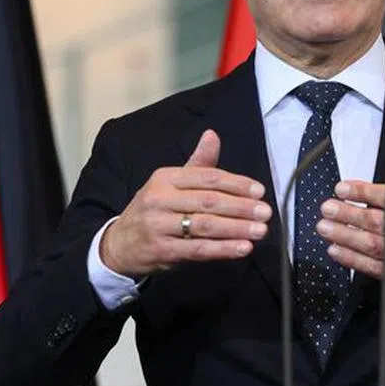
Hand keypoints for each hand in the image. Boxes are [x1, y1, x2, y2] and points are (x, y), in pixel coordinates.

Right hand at [100, 130, 271, 276]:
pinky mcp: (161, 250)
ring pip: (205, 225)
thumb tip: (213, 135)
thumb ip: (198, 164)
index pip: (207, 177)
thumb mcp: (170, 184)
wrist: (118, 244)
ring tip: (260, 230)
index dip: (236, 184)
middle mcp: (160, 199)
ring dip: (236, 229)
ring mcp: (159, 225)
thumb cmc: (154, 210)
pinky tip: (242, 248)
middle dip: (241, 207)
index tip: (259, 191)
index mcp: (166, 178)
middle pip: (208, 201)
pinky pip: (197, 250)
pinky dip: (222, 249)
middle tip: (265, 212)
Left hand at [316, 131, 384, 307]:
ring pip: (375, 246)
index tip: (343, 188)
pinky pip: (378, 269)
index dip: (366, 192)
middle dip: (349, 214)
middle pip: (380, 223)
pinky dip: (355, 260)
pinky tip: (337, 251)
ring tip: (325, 227)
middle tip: (327, 207)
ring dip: (346, 237)